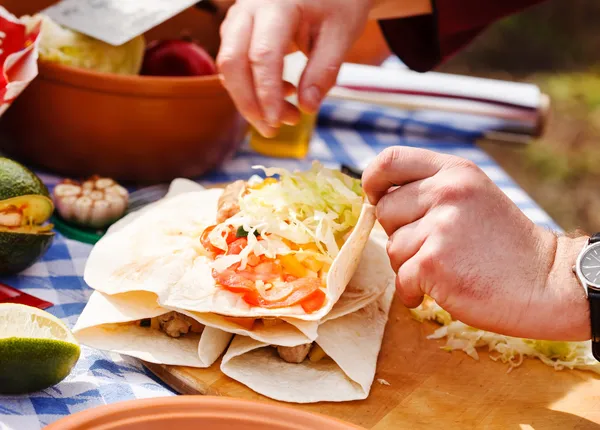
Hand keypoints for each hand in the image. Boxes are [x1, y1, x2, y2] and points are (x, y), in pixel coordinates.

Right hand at [216, 0, 372, 136]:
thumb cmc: (338, 3)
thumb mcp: (341, 35)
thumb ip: (324, 72)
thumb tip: (307, 108)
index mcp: (277, 4)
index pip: (262, 55)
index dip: (267, 93)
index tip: (277, 122)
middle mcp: (250, 7)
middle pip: (232, 61)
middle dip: (248, 102)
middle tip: (271, 130)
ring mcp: (240, 16)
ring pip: (228, 64)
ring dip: (250, 97)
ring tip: (287, 113)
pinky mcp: (239, 28)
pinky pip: (235, 62)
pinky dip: (252, 85)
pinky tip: (281, 93)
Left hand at [362, 146, 589, 340]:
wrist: (546, 282)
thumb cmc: (504, 244)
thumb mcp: (473, 196)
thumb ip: (431, 190)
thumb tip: (377, 200)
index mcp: (454, 171)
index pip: (390, 160)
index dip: (372, 180)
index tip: (374, 197)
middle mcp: (447, 192)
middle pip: (384, 210)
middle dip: (399, 233)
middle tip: (432, 247)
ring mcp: (441, 227)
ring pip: (392, 248)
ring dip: (409, 265)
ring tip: (446, 268)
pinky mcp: (435, 262)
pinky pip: (401, 278)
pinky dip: (413, 291)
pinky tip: (440, 289)